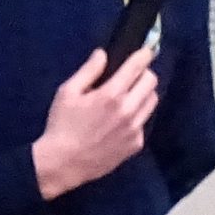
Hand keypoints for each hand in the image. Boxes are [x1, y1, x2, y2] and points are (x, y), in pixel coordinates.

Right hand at [32, 48, 158, 199]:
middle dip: (144, 74)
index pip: (137, 67)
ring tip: (128, 96)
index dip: (144, 55)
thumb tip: (102, 54)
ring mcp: (135, 129)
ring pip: (152, 102)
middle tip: (133, 75)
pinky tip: (121, 121)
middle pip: (151, 83)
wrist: (64, 163)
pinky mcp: (136, 144)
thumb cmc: (62, 125)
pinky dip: (136, 116)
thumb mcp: (67, 93)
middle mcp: (128, 111)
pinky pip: (143, 123)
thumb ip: (88, 71)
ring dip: (143, 94)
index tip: (146, 51)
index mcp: (111, 95)